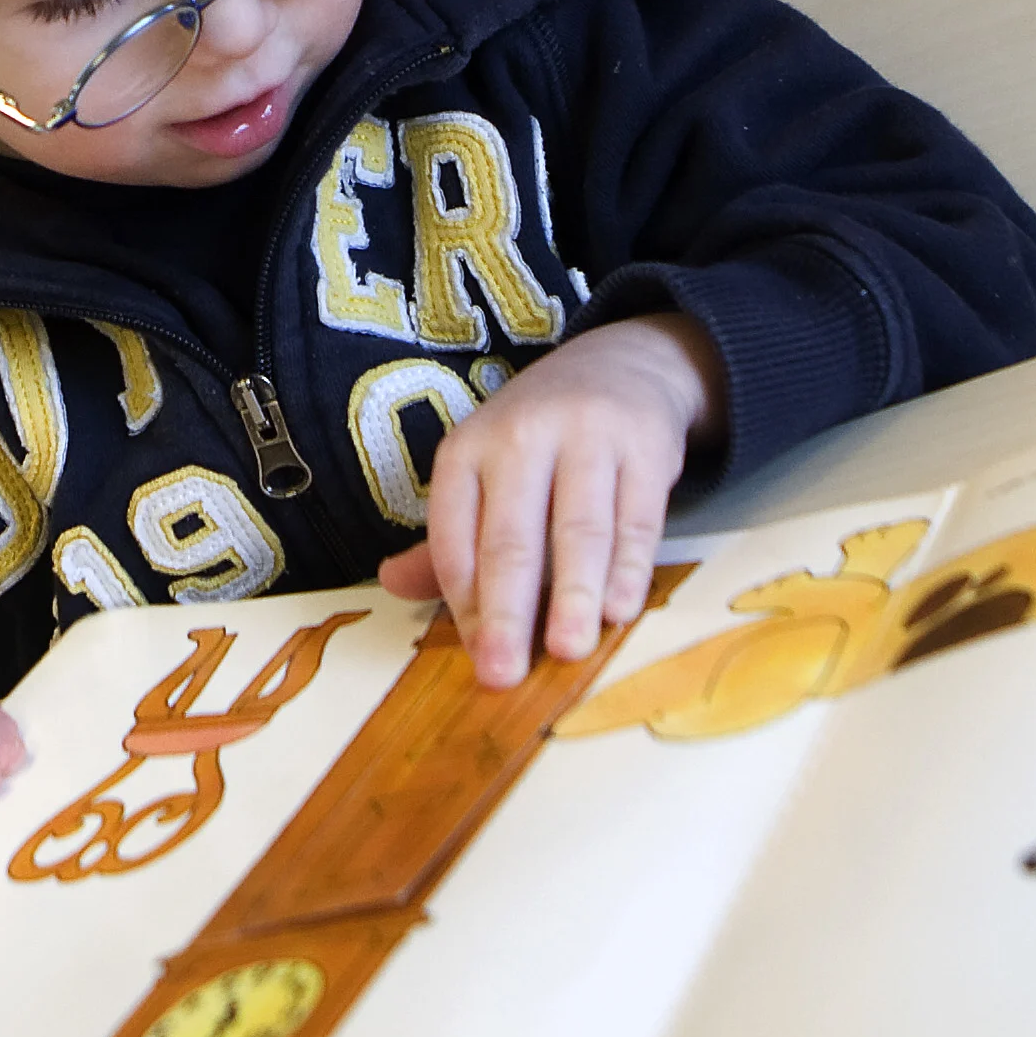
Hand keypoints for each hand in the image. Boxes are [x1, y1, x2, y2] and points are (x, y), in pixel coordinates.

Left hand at [374, 314, 722, 690]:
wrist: (622, 365)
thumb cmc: (540, 439)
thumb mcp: (485, 473)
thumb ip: (450, 539)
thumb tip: (390, 584)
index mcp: (469, 448)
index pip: (455, 534)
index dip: (463, 600)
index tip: (476, 655)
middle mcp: (521, 435)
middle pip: (513, 536)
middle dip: (507, 609)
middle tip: (504, 671)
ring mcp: (587, 436)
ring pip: (579, 528)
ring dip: (573, 595)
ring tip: (568, 649)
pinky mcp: (645, 445)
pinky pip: (637, 517)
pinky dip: (629, 568)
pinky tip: (620, 609)